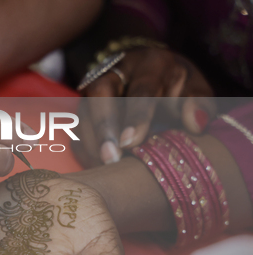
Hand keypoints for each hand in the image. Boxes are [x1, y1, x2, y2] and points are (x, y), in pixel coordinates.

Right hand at [75, 47, 214, 166]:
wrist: (152, 75)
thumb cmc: (175, 87)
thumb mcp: (195, 89)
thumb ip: (200, 104)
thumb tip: (195, 122)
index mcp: (150, 63)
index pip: (142, 89)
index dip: (136, 117)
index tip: (131, 142)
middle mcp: (116, 70)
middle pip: (101, 94)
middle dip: (103, 127)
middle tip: (110, 158)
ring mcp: (94, 87)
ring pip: (84, 110)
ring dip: (91, 142)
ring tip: (104, 169)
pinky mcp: (83, 105)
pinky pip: (76, 126)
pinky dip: (84, 147)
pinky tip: (96, 166)